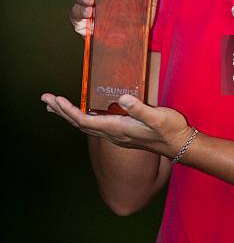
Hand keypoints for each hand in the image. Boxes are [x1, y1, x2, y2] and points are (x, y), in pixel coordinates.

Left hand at [40, 93, 191, 157]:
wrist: (180, 144)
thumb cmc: (170, 129)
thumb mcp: (158, 117)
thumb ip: (139, 109)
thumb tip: (121, 98)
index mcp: (117, 128)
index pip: (85, 120)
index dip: (68, 110)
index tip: (55, 99)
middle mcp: (113, 134)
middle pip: (80, 124)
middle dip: (61, 112)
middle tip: (45, 100)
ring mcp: (116, 135)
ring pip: (85, 126)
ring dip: (68, 116)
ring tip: (55, 107)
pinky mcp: (121, 132)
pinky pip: (95, 126)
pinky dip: (81, 118)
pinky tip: (82, 114)